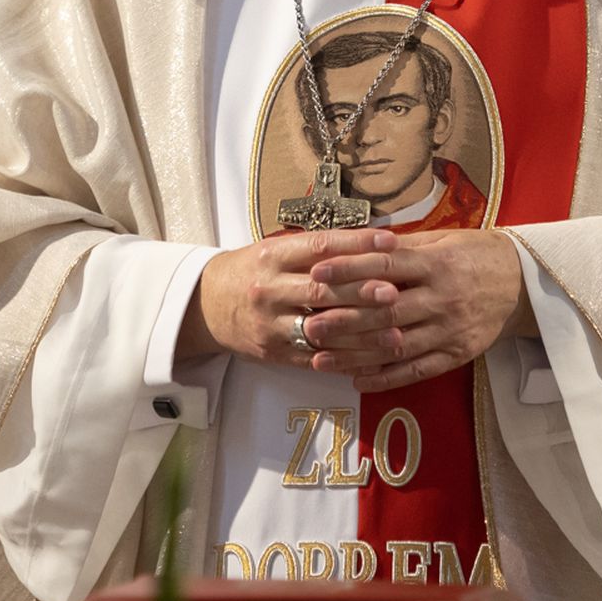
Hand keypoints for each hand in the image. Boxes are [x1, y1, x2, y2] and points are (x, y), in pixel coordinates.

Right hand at [176, 227, 402, 367]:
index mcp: (271, 256)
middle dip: (362, 291)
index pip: (319, 246)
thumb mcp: (272, 250)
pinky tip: (372, 358)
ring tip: (395, 333)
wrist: (206, 305)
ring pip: (322, 329)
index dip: (357, 243)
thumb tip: (366, 241)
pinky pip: (315, 358)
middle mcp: (269, 289)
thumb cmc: (249, 272)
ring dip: (362, 333)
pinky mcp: (274, 352)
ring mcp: (271, 324)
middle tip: (395, 292)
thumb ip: (313, 249)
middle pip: (322, 289)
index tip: (390, 241)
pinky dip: (346, 359)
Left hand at [299, 228, 534, 391]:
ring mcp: (450, 328)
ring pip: (397, 345)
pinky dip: (387, 378)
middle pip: (386, 311)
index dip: (348, 269)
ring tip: (321, 359)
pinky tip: (358, 380)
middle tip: (308, 326)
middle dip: (344, 320)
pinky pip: (418, 370)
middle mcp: (442, 297)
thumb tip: (353, 242)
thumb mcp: (442, 240)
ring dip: (356, 355)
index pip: (384, 265)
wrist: (524, 283)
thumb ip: (400, 247)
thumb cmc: (474, 254)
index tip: (316, 273)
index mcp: (436, 262)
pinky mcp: (458, 353)